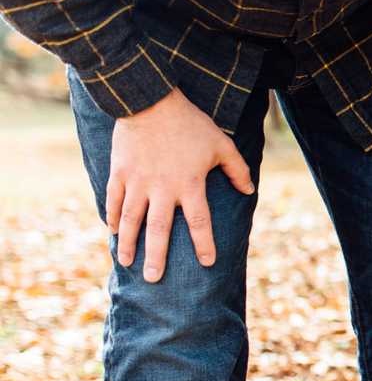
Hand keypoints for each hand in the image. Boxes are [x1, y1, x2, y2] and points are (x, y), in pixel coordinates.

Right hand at [109, 88, 254, 281]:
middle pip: (158, 230)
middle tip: (154, 279)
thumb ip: (237, 170)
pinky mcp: (120, 172)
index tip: (208, 262)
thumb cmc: (190, 123)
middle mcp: (162, 188)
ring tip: (126, 262)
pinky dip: (112, 216)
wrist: (149, 100)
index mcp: (189, 185)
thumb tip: (250, 190)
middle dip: (157, 256)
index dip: (204, 243)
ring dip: (128, 243)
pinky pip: (114, 199)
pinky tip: (113, 231)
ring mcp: (137, 181)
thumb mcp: (221, 145)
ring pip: (131, 219)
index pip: (199, 222)